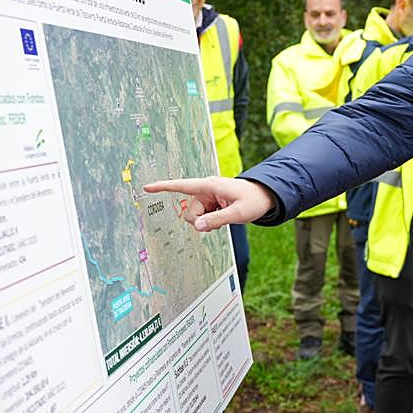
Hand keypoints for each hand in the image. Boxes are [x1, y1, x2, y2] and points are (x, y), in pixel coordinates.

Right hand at [143, 177, 274, 231]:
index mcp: (209, 186)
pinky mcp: (211, 205)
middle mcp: (205, 191)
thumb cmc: (253, 200)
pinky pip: (203, 218)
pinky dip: (210, 221)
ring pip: (196, 218)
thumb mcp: (238, 213)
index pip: (181, 185)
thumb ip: (217, 220)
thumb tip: (197, 227)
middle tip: (220, 220)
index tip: (146, 187)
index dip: (163, 187)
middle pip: (189, 212)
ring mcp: (208, 198)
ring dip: (207, 222)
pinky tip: (223, 217)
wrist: (265, 197)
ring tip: (225, 216)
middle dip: (200, 221)